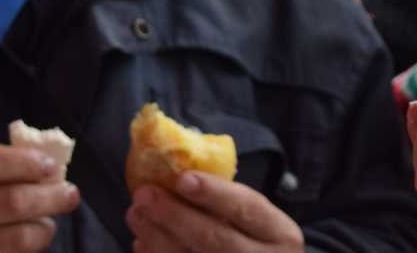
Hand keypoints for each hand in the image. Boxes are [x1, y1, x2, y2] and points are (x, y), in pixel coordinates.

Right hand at [0, 142, 79, 252]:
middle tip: (71, 193)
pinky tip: (32, 236)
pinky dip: (29, 248)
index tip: (50, 165)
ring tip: (49, 219)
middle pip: (8, 203)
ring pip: (16, 240)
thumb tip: (47, 166)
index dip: (24, 162)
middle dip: (49, 197)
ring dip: (43, 227)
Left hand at [126, 171, 302, 252]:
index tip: (182, 178)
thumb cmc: (253, 240)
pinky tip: (142, 242)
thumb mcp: (255, 221)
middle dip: (175, 215)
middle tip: (144, 194)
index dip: (214, 193)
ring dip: (156, 238)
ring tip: (135, 214)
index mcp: (281, 234)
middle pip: (216, 240)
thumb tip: (175, 173)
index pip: (247, 208)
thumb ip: (227, 202)